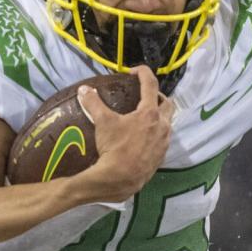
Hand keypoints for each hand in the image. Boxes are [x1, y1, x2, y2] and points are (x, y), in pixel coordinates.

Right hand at [75, 65, 173, 201]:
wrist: (120, 179)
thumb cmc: (114, 148)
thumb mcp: (102, 122)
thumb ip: (93, 103)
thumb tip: (83, 89)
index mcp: (150, 113)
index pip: (151, 85)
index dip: (143, 73)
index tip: (133, 71)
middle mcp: (162, 126)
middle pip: (167, 104)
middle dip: (158, 97)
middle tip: (144, 97)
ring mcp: (164, 142)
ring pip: (167, 123)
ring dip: (159, 117)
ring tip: (144, 118)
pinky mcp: (161, 156)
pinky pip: (162, 140)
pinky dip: (155, 134)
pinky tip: (143, 138)